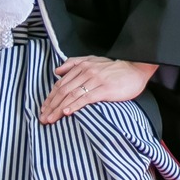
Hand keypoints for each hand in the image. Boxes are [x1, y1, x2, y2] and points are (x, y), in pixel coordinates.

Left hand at [39, 55, 155, 124]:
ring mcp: (95, 80)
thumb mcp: (94, 60)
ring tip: (50, 119)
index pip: (61, 83)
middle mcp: (86, 72)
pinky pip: (86, 98)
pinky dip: (74, 105)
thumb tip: (57, 71)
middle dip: (51, 105)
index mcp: (82, 66)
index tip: (44, 108)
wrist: (136, 69)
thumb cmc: (115, 68)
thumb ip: (74, 63)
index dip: (50, 97)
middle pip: (63, 90)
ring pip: (71, 95)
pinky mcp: (104, 89)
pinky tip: (67, 112)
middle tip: (43, 117)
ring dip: (59, 108)